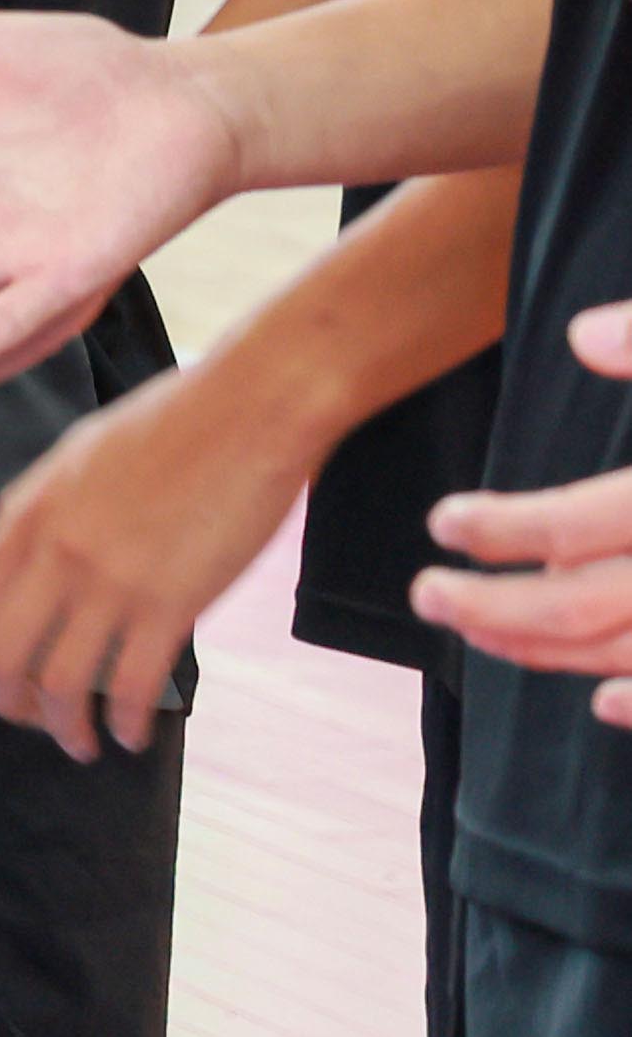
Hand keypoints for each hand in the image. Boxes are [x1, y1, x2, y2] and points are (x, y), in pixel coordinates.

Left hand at [0, 356, 294, 759]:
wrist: (251, 406)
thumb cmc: (177, 421)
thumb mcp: (78, 458)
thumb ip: (44, 511)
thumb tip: (25, 552)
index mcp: (26, 514)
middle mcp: (54, 552)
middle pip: (2, 653)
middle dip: (6, 701)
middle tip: (25, 722)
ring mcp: (109, 580)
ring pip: (59, 681)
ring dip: (63, 725)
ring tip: (80, 742)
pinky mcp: (169, 602)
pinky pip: (129, 684)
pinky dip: (123, 722)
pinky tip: (131, 734)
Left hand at [420, 298, 631, 690]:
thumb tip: (580, 333)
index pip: (577, 524)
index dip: (502, 527)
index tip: (441, 522)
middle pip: (586, 606)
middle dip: (493, 609)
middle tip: (425, 596)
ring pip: (624, 649)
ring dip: (542, 652)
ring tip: (474, 632)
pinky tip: (601, 702)